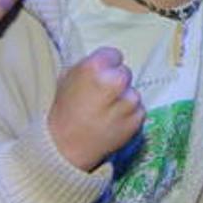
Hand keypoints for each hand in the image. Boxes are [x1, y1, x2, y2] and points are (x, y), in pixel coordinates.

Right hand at [47, 47, 144, 171]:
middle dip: (116, 82)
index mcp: (94, 67)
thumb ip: (87, 66)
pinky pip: (138, 111)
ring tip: (105, 114)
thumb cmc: (64, 111)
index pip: (114, 54)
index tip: (99, 76)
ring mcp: (128, 102)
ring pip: (132, 93)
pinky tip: (113, 123)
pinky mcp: (137, 119)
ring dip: (123, 100)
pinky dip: (129, 116)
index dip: (106, 65)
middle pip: (125, 73)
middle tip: (102, 97)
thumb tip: (103, 61)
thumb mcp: (66, 79)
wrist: (65, 147)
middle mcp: (115, 81)